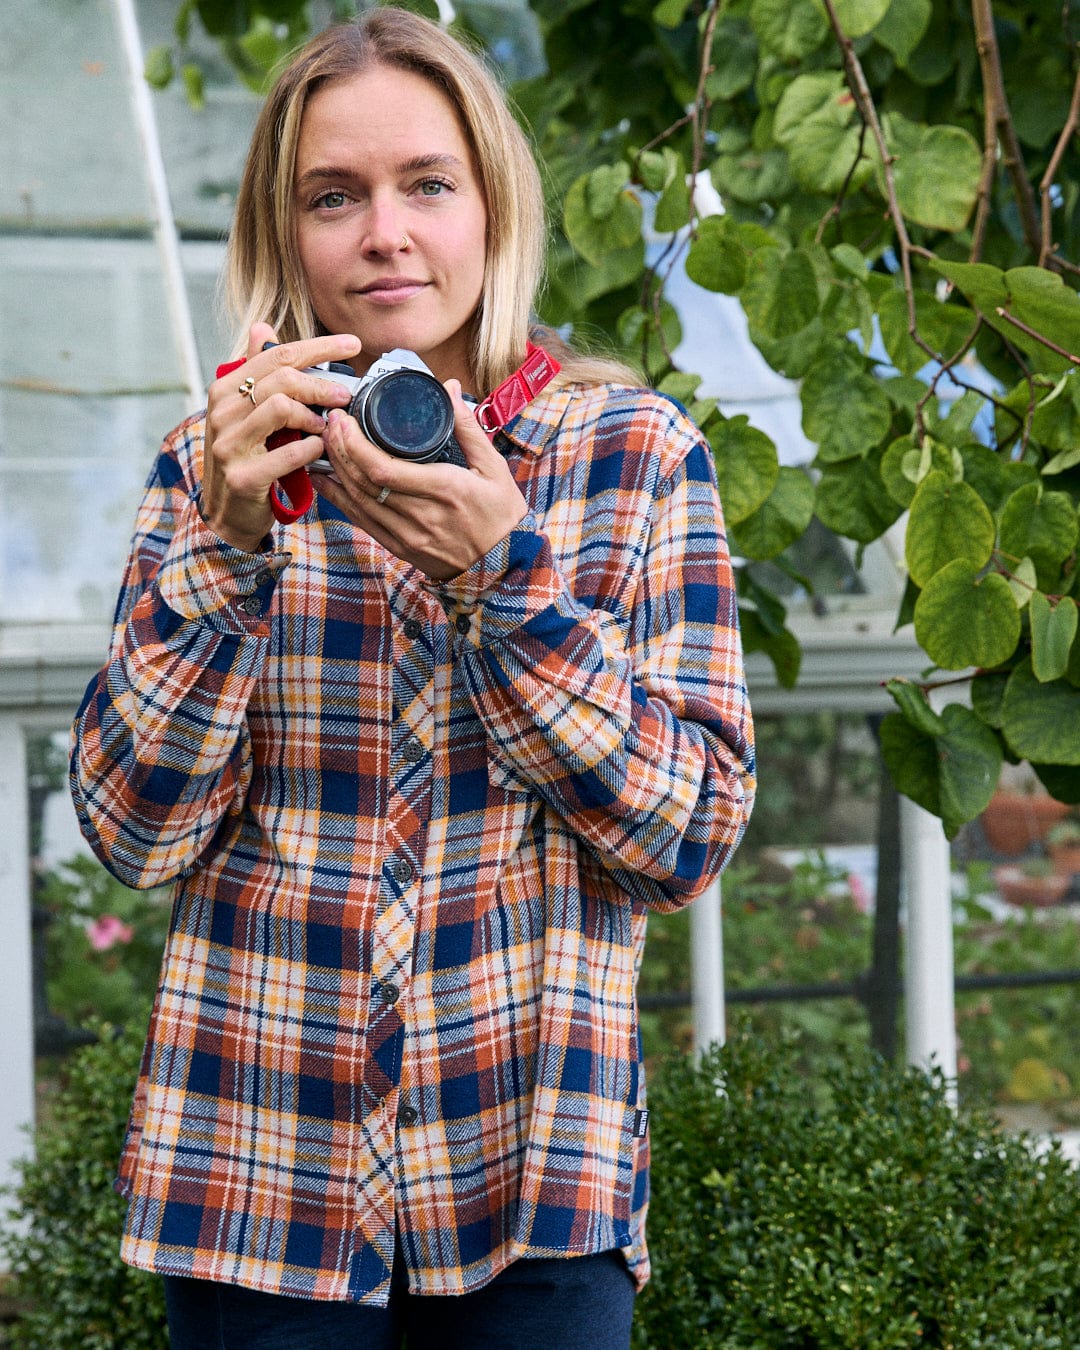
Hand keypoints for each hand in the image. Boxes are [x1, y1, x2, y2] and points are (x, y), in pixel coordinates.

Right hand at [201, 323, 361, 550]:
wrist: (226, 513)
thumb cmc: (246, 457)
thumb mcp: (246, 413)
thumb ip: (257, 373)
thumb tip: (261, 327)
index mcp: (225, 390)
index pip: (275, 354)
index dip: (318, 346)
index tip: (353, 345)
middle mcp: (222, 412)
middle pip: (281, 378)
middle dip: (321, 383)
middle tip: (346, 395)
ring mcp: (229, 444)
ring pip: (281, 407)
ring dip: (314, 415)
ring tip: (327, 426)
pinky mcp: (243, 477)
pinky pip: (287, 453)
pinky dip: (310, 449)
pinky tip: (319, 450)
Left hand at [313, 381, 528, 579]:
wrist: (503, 566)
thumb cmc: (501, 516)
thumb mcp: (494, 468)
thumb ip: (468, 427)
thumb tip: (451, 389)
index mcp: (443, 488)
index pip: (383, 468)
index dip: (354, 444)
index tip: (344, 420)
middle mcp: (420, 514)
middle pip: (364, 481)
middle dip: (339, 449)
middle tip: (330, 424)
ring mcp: (407, 535)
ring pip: (358, 501)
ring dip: (336, 471)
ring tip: (325, 444)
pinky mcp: (400, 548)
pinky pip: (362, 522)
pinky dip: (340, 500)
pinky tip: (327, 481)